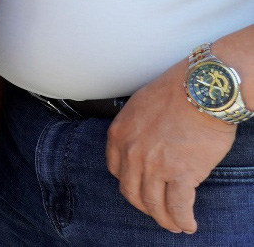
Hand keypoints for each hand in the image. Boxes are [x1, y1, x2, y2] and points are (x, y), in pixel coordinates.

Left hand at [106, 61, 235, 233]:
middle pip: (132, 192)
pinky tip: (189, 225)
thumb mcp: (139, 106)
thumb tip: (145, 142)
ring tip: (175, 225)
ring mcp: (155, 165)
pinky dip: (183, 219)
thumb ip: (137, 129)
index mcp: (119, 135)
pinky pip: (178, 206)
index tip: (139, 191)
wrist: (199, 90)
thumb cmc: (175, 92)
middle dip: (144, 207)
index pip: (116, 171)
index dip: (129, 185)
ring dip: (165, 219)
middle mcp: (132, 153)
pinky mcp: (181, 173)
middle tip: (156, 213)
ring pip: (154, 203)